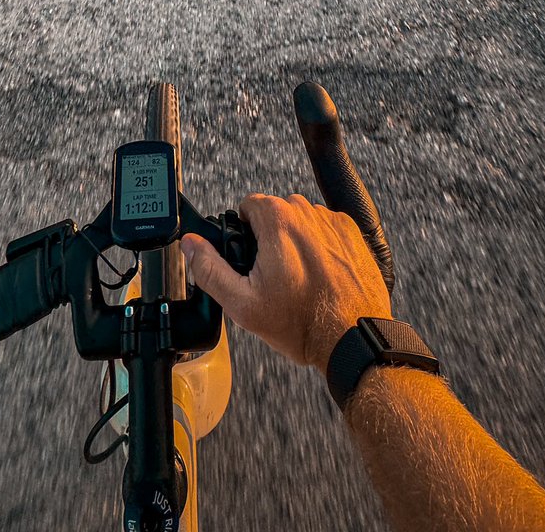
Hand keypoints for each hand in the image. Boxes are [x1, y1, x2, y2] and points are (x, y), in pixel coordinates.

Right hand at [181, 194, 390, 371]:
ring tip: (299, 279)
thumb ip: (210, 269)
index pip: (249, 204)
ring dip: (296, 241)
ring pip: (303, 221)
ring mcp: (333, 223)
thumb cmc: (303, 324)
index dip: (244, 231)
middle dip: (270, 237)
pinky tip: (320, 276)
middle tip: (273, 275)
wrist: (352, 339)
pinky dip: (321, 247)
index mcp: (278, 220)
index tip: (251, 256)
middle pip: (276, 212)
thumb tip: (191, 245)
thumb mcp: (242, 304)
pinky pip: (327, 230)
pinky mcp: (353, 235)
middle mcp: (308, 213)